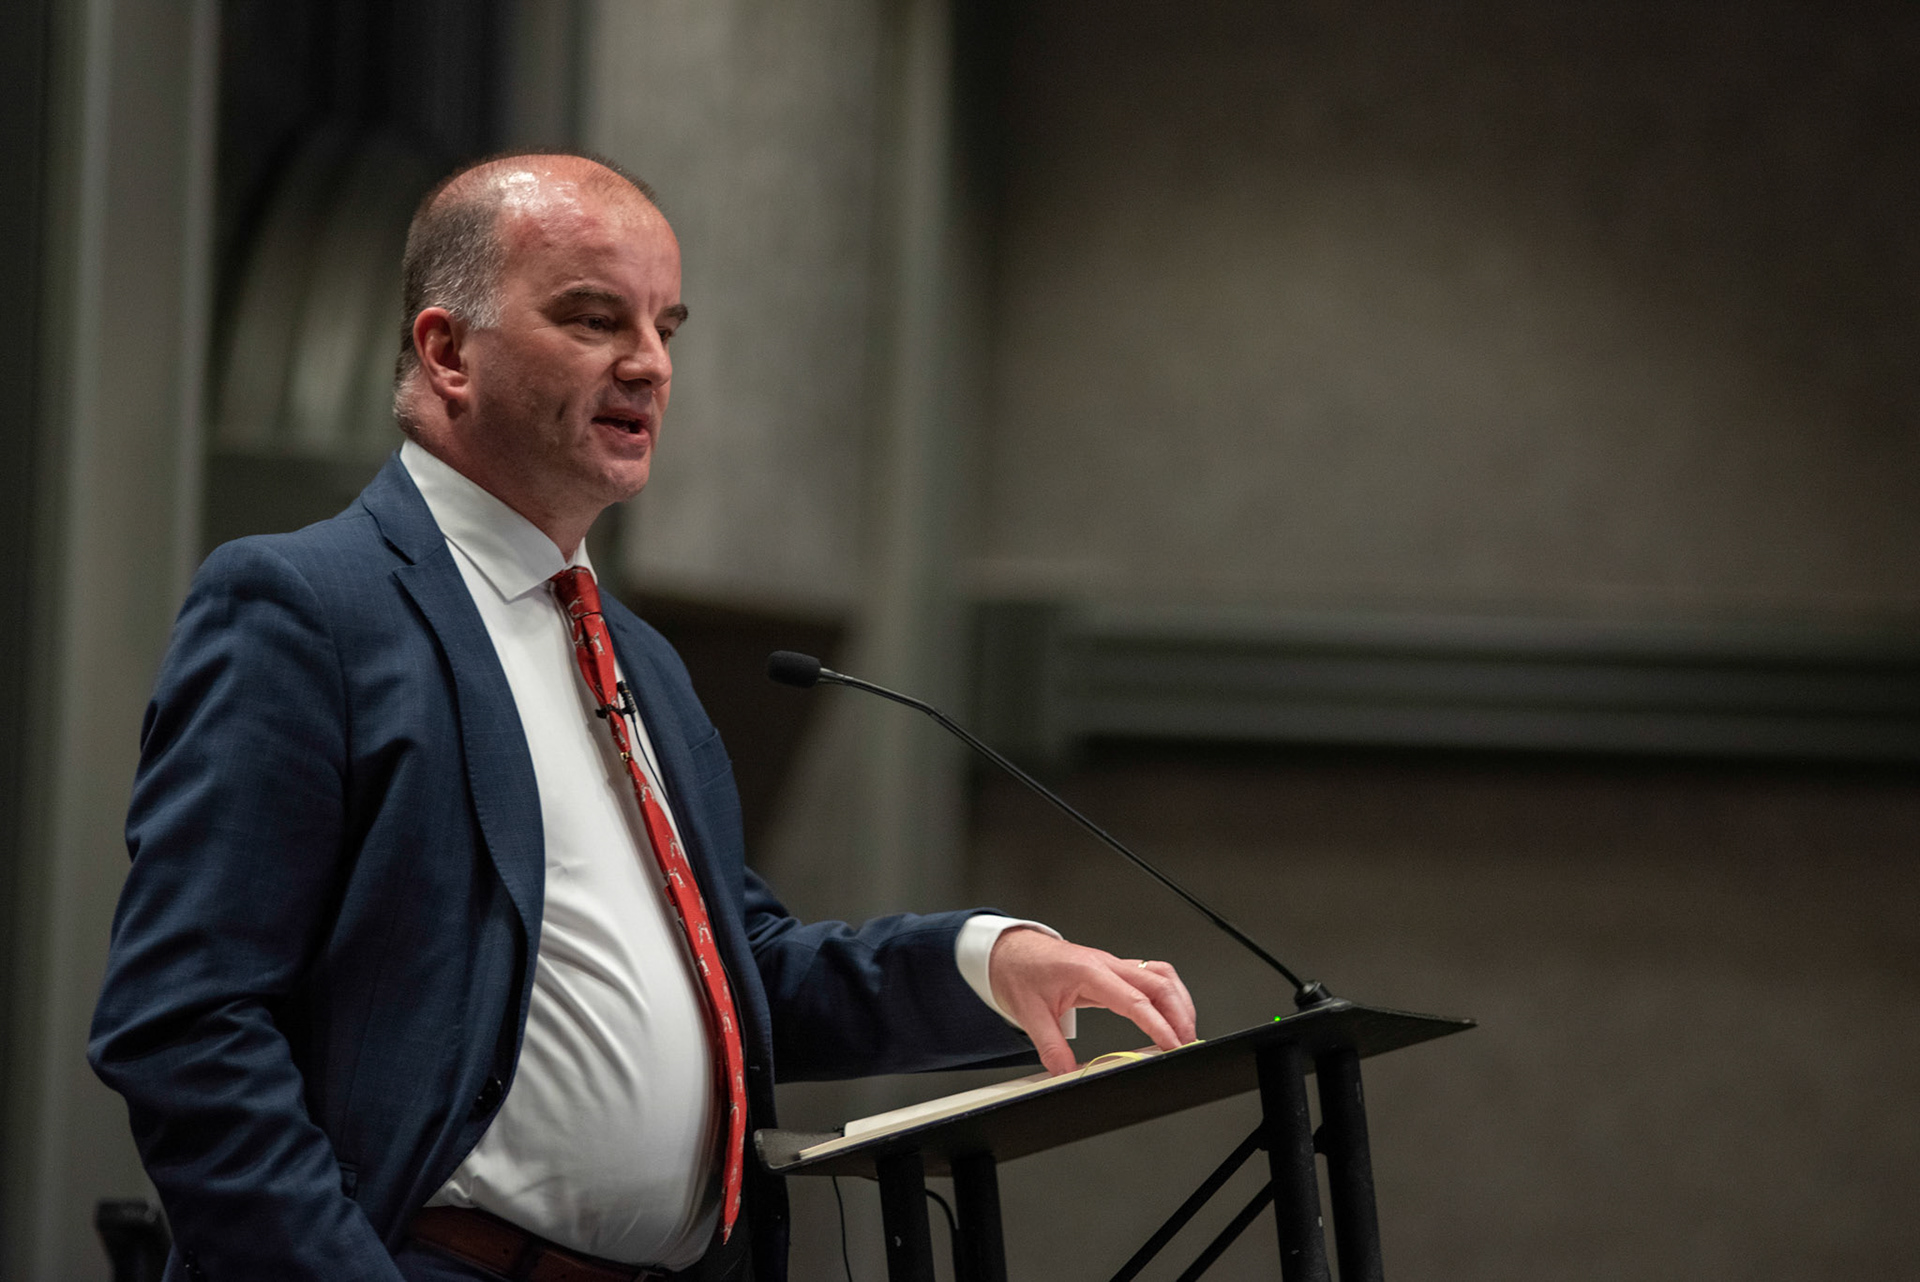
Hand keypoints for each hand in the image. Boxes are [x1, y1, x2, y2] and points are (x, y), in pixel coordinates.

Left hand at [988, 928, 1197, 1075]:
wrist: (1008, 950)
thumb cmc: (1019, 971)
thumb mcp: (1030, 1014)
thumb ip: (1052, 1047)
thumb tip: (1068, 1075)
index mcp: (1088, 972)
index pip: (1135, 1000)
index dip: (1158, 1024)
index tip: (1173, 1044)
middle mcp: (1106, 964)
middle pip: (1159, 983)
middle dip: (1180, 1013)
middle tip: (1187, 1043)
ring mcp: (1111, 964)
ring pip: (1160, 975)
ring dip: (1178, 1000)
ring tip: (1184, 1030)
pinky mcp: (1111, 969)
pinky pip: (1149, 976)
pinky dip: (1166, 994)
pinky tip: (1168, 1012)